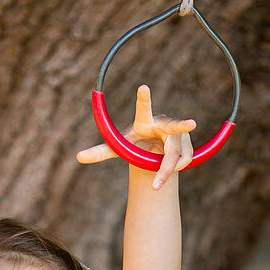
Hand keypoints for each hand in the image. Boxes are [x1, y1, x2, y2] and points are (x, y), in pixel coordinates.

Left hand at [76, 83, 195, 186]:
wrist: (153, 148)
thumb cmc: (134, 143)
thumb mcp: (118, 148)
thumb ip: (101, 152)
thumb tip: (77, 157)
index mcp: (144, 120)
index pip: (142, 109)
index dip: (143, 99)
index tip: (142, 87)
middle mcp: (163, 123)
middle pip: (173, 129)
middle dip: (182, 125)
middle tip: (192, 124)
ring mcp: (178, 132)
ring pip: (176, 155)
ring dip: (165, 172)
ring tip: (156, 182)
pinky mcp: (188, 143)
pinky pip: (184, 161)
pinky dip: (174, 171)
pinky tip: (169, 170)